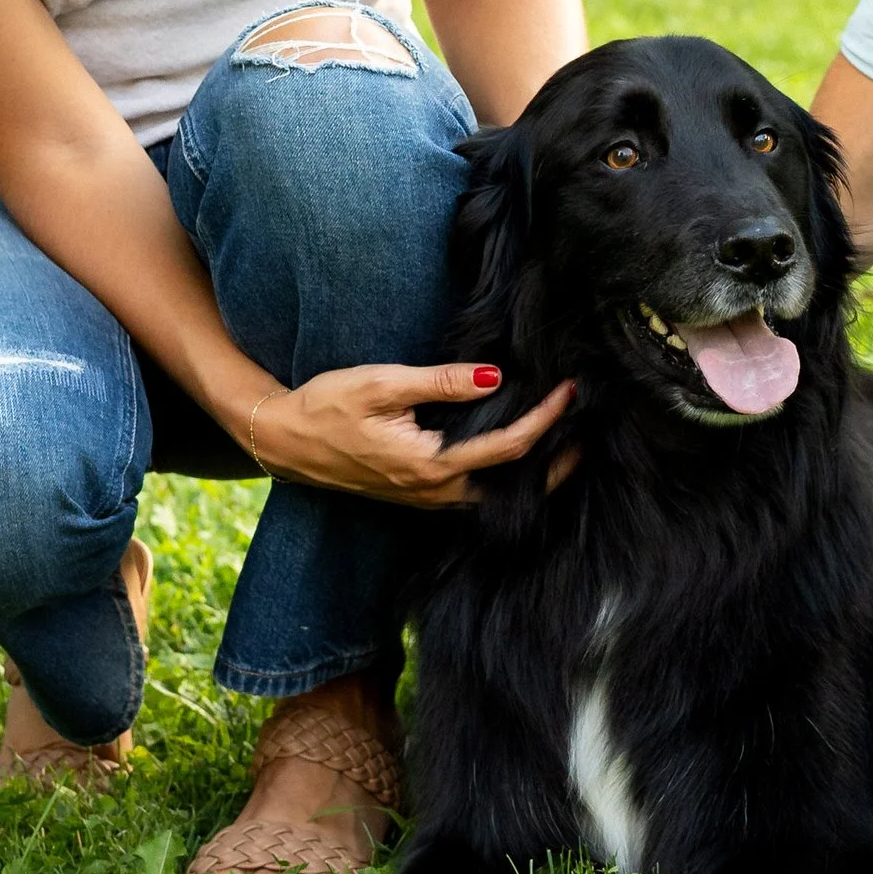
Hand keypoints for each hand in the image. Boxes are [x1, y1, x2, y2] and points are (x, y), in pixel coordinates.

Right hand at [243, 363, 575, 504]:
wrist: (283, 440)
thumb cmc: (327, 406)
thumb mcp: (383, 384)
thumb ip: (441, 382)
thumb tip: (494, 376)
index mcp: (430, 465)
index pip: (508, 447)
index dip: (546, 419)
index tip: (570, 391)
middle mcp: (433, 491)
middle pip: (512, 483)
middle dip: (555, 461)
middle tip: (589, 433)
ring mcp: (424, 497)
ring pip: (493, 492)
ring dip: (530, 471)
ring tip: (562, 443)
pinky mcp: (414, 493)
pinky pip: (472, 491)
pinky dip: (500, 475)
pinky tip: (510, 454)